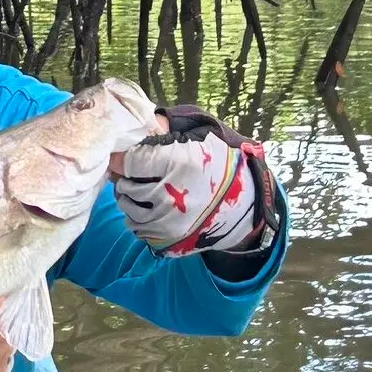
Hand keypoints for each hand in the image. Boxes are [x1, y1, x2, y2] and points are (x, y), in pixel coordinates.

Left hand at [109, 106, 273, 256]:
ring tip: (145, 190)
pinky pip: (137, 228)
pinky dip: (139, 217)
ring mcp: (168, 223)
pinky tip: (152, 208)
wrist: (245, 205)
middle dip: (129, 178)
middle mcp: (171, 196)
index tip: (130, 157)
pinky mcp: (167, 241)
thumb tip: (134, 130)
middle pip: (126, 186)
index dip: (127, 157)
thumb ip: (166, 130)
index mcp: (180, 164)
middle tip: (139, 174)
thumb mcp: (200, 137)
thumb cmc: (220, 166)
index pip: (131, 161)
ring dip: (131, 198)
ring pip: (128, 209)